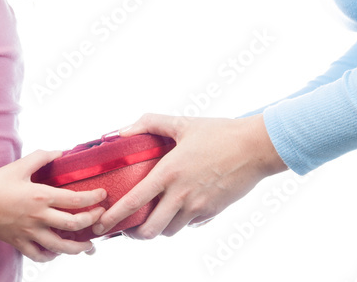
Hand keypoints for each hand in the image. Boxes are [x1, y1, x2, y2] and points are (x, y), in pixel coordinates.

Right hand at [0, 149, 107, 261]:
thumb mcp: (21, 165)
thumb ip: (43, 157)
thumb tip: (60, 152)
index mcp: (41, 196)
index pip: (75, 199)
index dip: (93, 198)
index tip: (102, 195)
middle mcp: (38, 216)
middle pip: (73, 224)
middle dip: (92, 221)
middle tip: (100, 217)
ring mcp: (30, 232)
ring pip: (60, 246)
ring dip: (78, 247)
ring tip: (88, 245)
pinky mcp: (20, 243)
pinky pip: (39, 255)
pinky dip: (51, 256)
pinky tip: (58, 252)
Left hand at [93, 114, 287, 239]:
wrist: (255, 147)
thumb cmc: (219, 132)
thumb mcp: (182, 123)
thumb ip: (149, 123)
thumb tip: (122, 130)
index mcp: (169, 172)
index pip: (133, 202)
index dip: (114, 217)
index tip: (101, 224)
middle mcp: (181, 194)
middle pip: (150, 230)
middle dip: (135, 233)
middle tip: (128, 227)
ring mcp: (198, 206)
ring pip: (170, 231)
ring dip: (158, 228)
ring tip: (153, 218)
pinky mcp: (212, 212)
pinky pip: (191, 225)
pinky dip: (181, 221)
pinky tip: (180, 209)